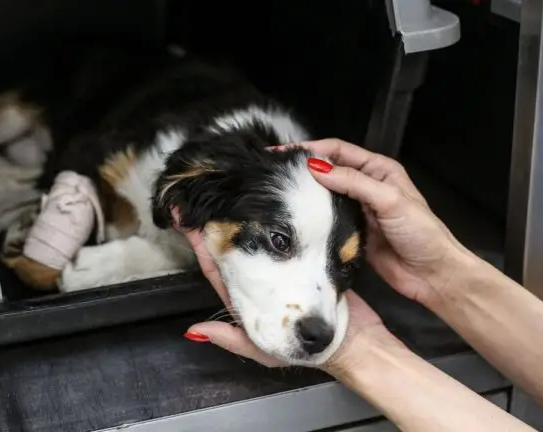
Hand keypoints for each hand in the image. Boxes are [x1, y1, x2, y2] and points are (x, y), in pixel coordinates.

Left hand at [175, 216, 402, 375]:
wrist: (356, 341)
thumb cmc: (311, 349)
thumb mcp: (268, 352)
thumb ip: (233, 340)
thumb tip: (195, 330)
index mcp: (248, 296)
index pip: (217, 268)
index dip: (201, 246)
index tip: (186, 223)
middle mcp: (264, 276)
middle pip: (234, 243)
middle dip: (216, 221)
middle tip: (199, 198)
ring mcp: (286, 264)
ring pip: (262, 234)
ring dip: (242, 213)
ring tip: (226, 191)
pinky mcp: (308, 254)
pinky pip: (292, 231)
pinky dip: (282, 217)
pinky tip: (270, 195)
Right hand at [282, 139, 475, 304]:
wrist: (432, 274)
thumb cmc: (421, 233)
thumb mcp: (389, 200)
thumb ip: (354, 182)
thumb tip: (317, 168)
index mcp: (379, 170)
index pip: (338, 151)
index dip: (311, 149)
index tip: (285, 152)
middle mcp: (367, 186)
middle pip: (329, 171)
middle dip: (303, 168)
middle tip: (275, 171)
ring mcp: (358, 210)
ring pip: (325, 195)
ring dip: (305, 192)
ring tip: (278, 191)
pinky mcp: (351, 232)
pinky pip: (327, 220)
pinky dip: (312, 217)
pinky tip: (295, 217)